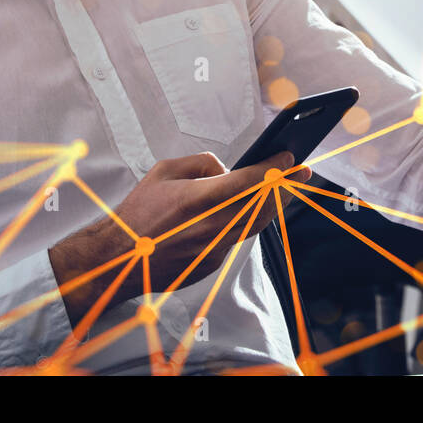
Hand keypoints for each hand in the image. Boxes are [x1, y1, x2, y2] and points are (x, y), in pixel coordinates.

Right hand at [50, 150, 310, 325]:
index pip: (251, 181)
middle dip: (285, 187)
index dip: (274, 169)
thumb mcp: (165, 171)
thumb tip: (225, 170)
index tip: (289, 159)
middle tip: (302, 173)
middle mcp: (215, 226)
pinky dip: (243, 223)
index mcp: (203, 199)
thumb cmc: (139, 212)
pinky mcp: (212, 264)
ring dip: (270, 206)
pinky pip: (235, 238)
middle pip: (263, 206)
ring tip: (282, 189)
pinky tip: (246, 211)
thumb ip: (201, 164)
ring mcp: (216, 249)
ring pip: (254, 225)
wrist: (120, 258)